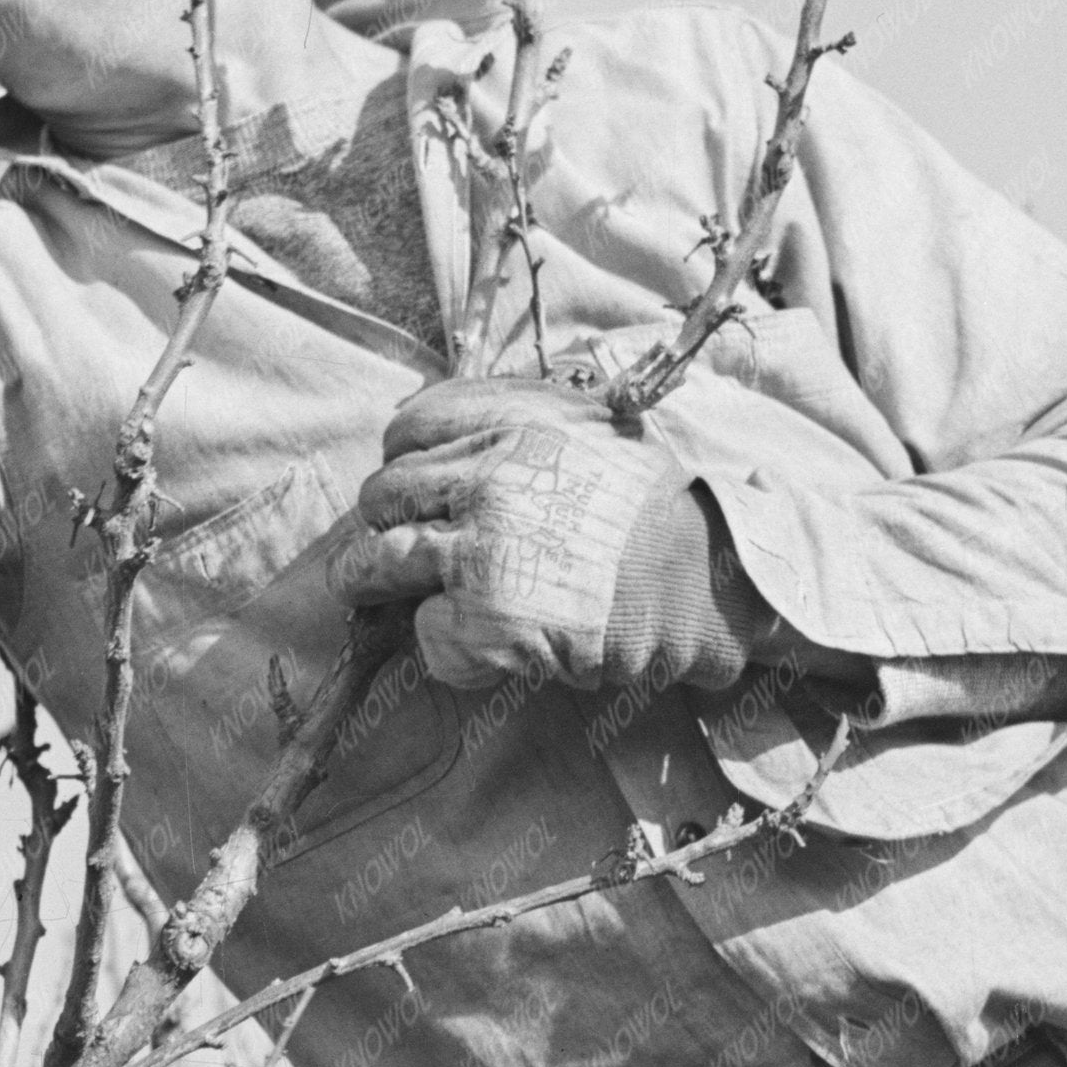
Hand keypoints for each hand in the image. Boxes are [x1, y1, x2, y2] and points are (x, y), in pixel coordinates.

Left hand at [332, 376, 745, 697]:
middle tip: (391, 542)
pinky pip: (422, 632)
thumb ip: (522, 425)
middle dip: (383, 521)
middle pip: (383, 495)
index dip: (402, 458)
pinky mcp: (482, 620)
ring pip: (376, 563)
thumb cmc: (656, 511)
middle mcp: (485, 479)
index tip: (411, 481)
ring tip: (367, 594)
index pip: (408, 428)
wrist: (701, 585)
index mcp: (510, 423)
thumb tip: (451, 434)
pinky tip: (473, 640)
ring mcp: (478, 552)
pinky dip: (437, 642)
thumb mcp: (592, 429)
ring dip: (365, 582)